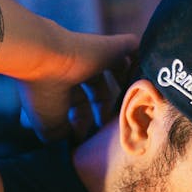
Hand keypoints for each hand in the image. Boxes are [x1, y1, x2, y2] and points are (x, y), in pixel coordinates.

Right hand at [17, 28, 137, 143]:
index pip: (79, 105)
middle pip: (99, 90)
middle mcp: (76, 69)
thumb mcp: (49, 126)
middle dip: (107, 109)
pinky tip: (150, 77)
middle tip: (116, 127)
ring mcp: (94, 55)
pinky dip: (141, 60)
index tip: (90, 139)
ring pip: (117, 68)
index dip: (85, 123)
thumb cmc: (42, 94)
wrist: (41, 57)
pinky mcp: (110, 46)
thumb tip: (75, 146)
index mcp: (60, 85)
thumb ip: (63, 137)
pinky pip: (133, 49)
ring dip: (127, 86)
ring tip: (138, 105)